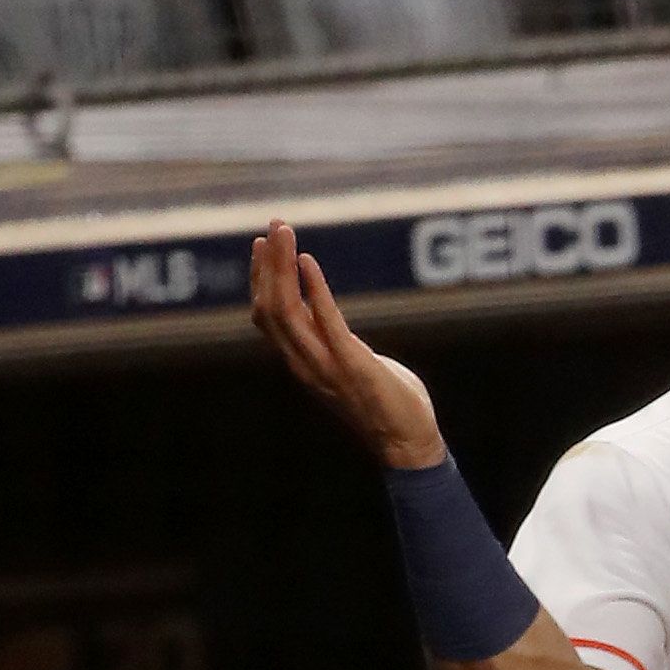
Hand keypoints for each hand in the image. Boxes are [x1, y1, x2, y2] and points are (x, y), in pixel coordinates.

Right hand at [250, 220, 446, 468]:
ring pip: (287, 310)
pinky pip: (326, 323)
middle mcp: (304, 364)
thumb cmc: (389, 404)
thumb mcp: (351, 366)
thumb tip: (326, 318)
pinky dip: (315, 290)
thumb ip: (334, 342)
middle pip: (270, 307)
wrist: (409, 444)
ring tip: (284, 233)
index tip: (262, 244)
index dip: (260, 279)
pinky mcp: (353, 366)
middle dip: (269, 263)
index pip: (267, 316)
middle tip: (273, 225)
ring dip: (283, 267)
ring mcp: (325, 366)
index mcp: (302, 363)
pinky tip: (309, 262)